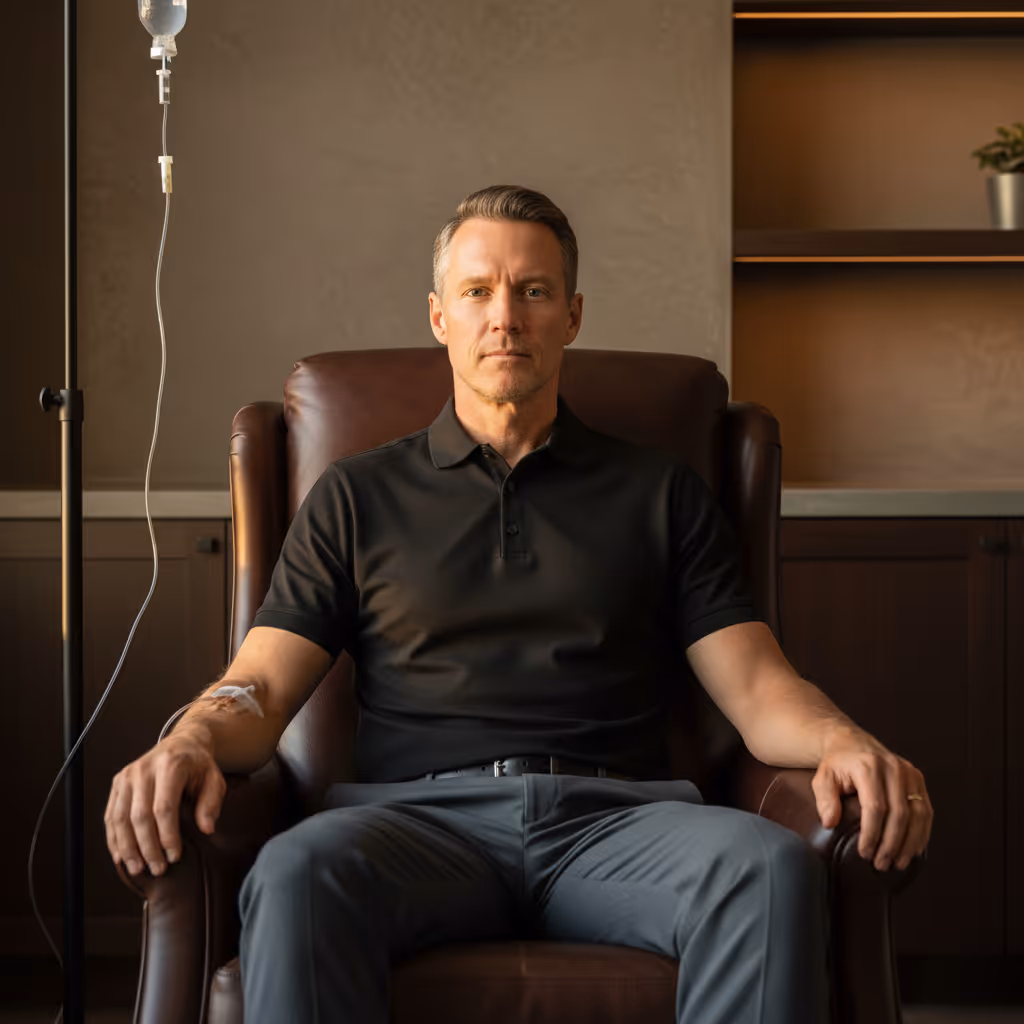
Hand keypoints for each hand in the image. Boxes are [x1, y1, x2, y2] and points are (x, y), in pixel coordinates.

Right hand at [104, 725, 225, 877]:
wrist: (182, 743)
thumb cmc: (198, 765)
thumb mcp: (214, 779)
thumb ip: (212, 803)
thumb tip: (207, 829)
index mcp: (170, 765)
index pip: (164, 807)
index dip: (167, 836)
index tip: (175, 856)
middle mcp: (144, 769)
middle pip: (139, 816)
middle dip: (147, 847)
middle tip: (158, 868)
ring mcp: (127, 776)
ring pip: (120, 818)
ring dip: (128, 848)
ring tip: (138, 869)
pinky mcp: (117, 783)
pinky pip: (111, 815)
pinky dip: (114, 839)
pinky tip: (122, 857)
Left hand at [811, 728, 932, 871]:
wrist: (851, 743)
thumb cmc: (837, 764)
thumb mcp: (823, 778)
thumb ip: (824, 799)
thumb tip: (830, 822)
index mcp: (869, 766)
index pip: (875, 807)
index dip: (872, 834)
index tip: (865, 853)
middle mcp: (893, 767)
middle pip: (899, 814)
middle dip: (891, 844)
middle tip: (881, 864)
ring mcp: (909, 772)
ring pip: (917, 814)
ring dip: (909, 843)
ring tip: (898, 863)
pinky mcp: (918, 778)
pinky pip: (925, 810)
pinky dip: (921, 833)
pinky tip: (913, 849)